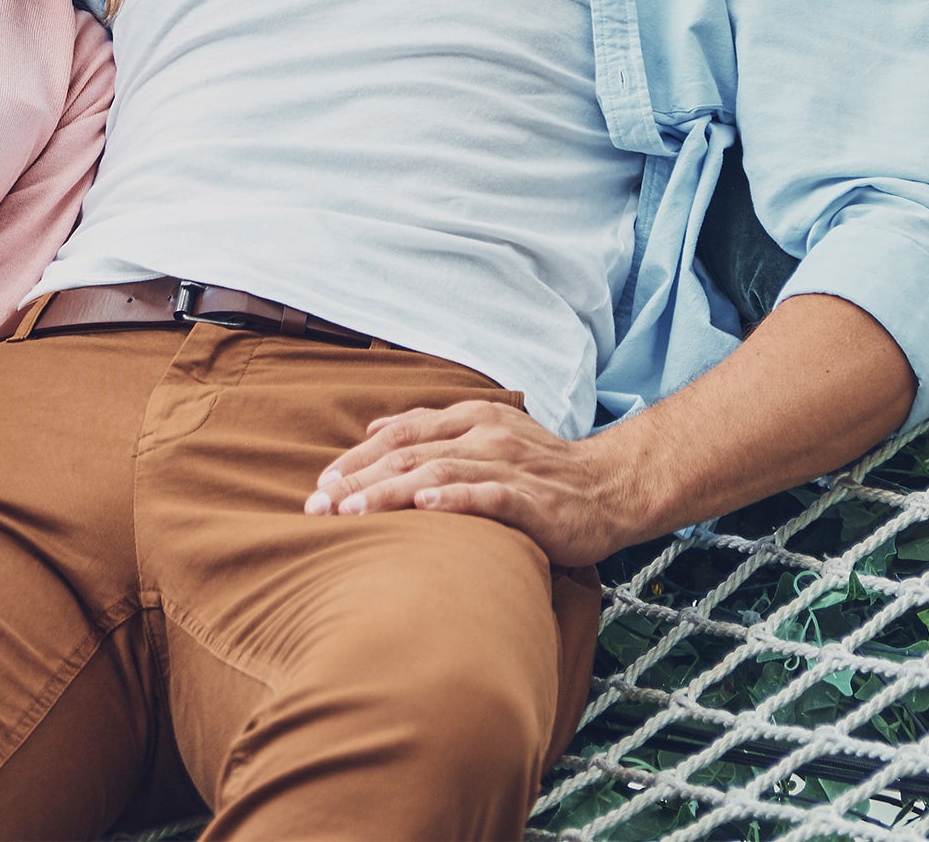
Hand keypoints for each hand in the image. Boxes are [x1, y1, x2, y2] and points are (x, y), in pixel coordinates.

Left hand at [303, 399, 644, 568]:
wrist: (609, 488)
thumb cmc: (540, 468)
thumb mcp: (486, 434)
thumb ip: (432, 430)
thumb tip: (373, 429)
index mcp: (470, 418)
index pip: (401, 433)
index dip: (358, 457)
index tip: (321, 483)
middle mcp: (484, 435)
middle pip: (408, 453)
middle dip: (359, 480)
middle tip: (319, 504)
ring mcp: (509, 465)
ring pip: (438, 473)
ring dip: (391, 491)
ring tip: (354, 511)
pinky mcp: (533, 499)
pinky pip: (489, 496)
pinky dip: (455, 500)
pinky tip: (426, 508)